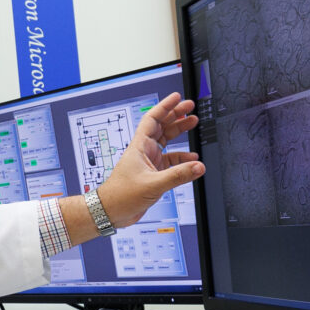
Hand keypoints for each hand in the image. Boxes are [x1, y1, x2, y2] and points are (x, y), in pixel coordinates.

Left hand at [96, 92, 203, 226]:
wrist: (111, 211)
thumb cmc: (121, 195)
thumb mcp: (152, 184)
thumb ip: (178, 176)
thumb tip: (198, 166)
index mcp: (140, 147)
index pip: (153, 119)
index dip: (165, 106)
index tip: (178, 97)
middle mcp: (144, 151)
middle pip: (162, 126)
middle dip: (176, 115)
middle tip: (190, 107)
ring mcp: (149, 162)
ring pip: (166, 141)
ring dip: (179, 132)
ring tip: (193, 123)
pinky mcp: (153, 174)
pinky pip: (170, 161)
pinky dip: (181, 159)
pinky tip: (191, 160)